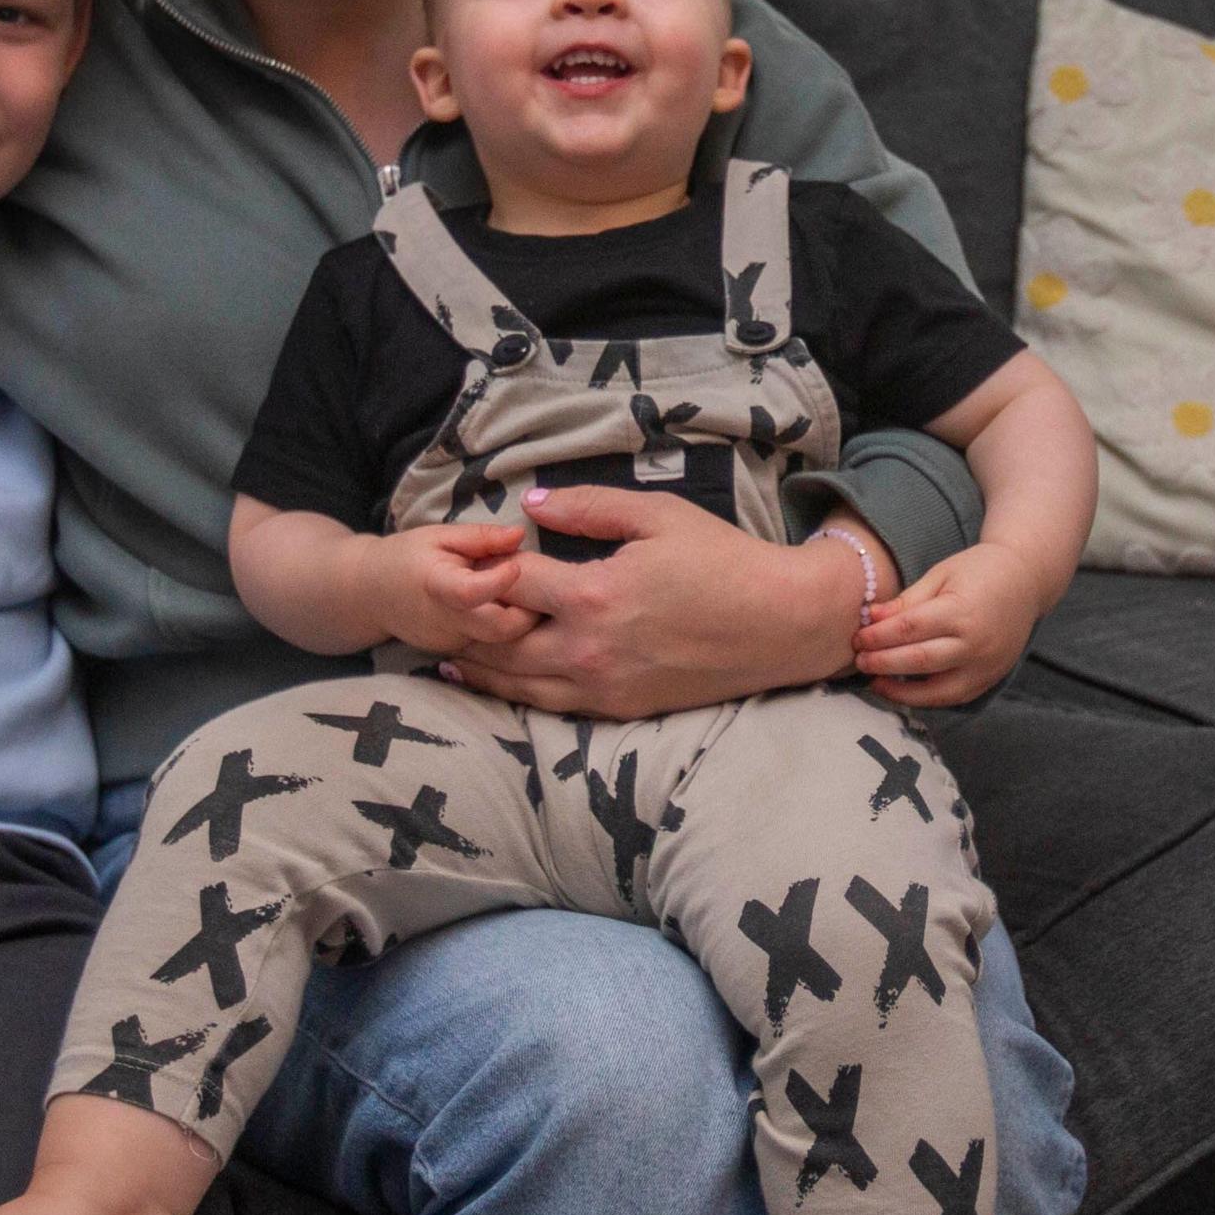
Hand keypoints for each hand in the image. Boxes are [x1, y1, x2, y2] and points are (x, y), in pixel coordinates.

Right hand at [373, 523, 539, 651]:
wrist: (370, 596)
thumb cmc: (407, 557)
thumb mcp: (440, 536)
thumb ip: (481, 537)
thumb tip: (520, 535)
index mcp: (437, 586)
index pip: (470, 593)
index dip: (499, 582)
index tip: (517, 564)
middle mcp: (445, 622)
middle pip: (499, 630)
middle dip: (528, 612)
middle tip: (540, 588)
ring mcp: (451, 644)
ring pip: (500, 644)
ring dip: (520, 623)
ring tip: (526, 597)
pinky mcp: (456, 654)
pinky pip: (491, 647)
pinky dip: (505, 631)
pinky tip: (506, 610)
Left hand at [440, 487, 861, 718]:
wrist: (780, 624)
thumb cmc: (722, 561)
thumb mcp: (657, 516)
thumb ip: (588, 507)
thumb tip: (531, 503)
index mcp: (592, 595)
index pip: (509, 584)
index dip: (484, 569)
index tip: (471, 558)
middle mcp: (588, 649)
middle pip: (498, 644)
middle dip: (463, 629)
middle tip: (434, 617)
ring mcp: (603, 687)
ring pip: (518, 685)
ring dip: (479, 671)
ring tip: (445, 659)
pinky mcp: (621, 710)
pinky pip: (553, 707)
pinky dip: (518, 696)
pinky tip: (499, 686)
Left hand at [853, 544, 1052, 708]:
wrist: (1026, 580)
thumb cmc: (979, 570)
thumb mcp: (941, 574)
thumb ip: (907, 600)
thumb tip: (870, 618)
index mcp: (961, 610)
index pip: (909, 630)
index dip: (878, 637)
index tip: (858, 637)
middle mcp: (976, 643)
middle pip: (919, 661)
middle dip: (882, 663)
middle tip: (859, 661)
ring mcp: (986, 665)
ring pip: (936, 691)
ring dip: (900, 691)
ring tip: (875, 682)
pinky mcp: (990, 679)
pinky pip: (954, 697)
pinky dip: (926, 698)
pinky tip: (904, 690)